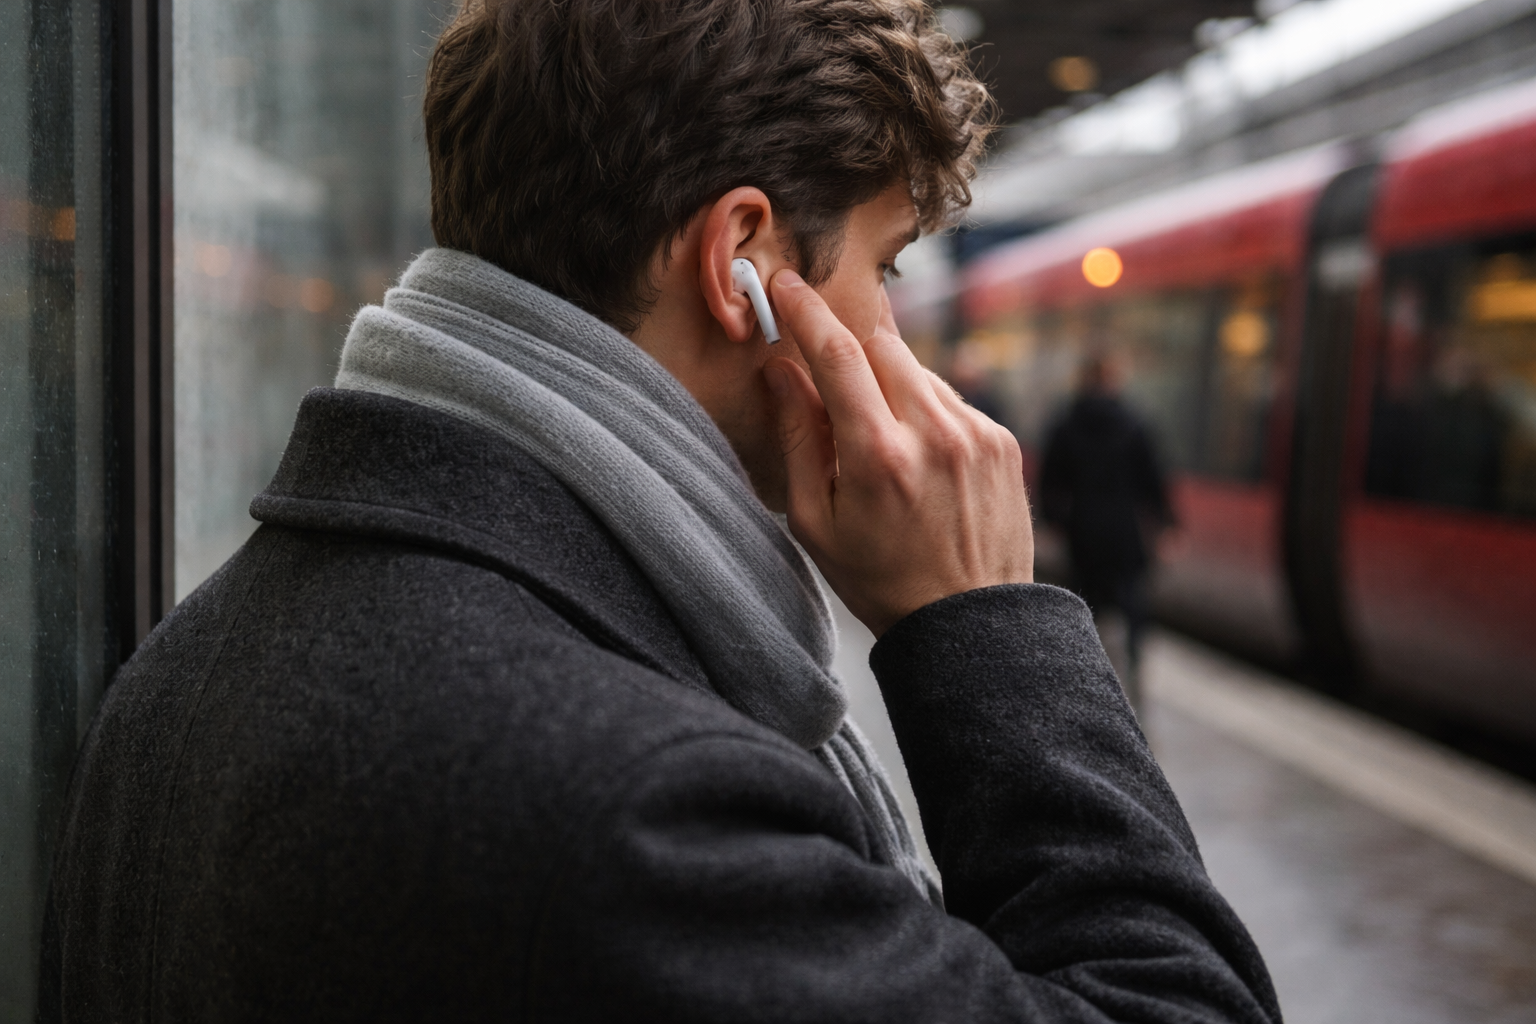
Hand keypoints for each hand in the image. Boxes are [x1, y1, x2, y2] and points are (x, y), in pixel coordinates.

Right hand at [764, 271, 1032, 636]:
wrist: (970, 622)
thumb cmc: (880, 580)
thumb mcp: (816, 523)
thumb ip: (798, 440)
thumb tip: (780, 372)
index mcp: (877, 456)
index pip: (835, 353)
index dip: (804, 310)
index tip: (785, 282)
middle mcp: (932, 433)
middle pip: (879, 345)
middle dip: (850, 357)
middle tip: (837, 395)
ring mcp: (974, 433)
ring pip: (917, 369)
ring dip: (890, 388)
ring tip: (885, 451)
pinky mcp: (1002, 439)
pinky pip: (950, 399)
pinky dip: (926, 414)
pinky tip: (923, 466)